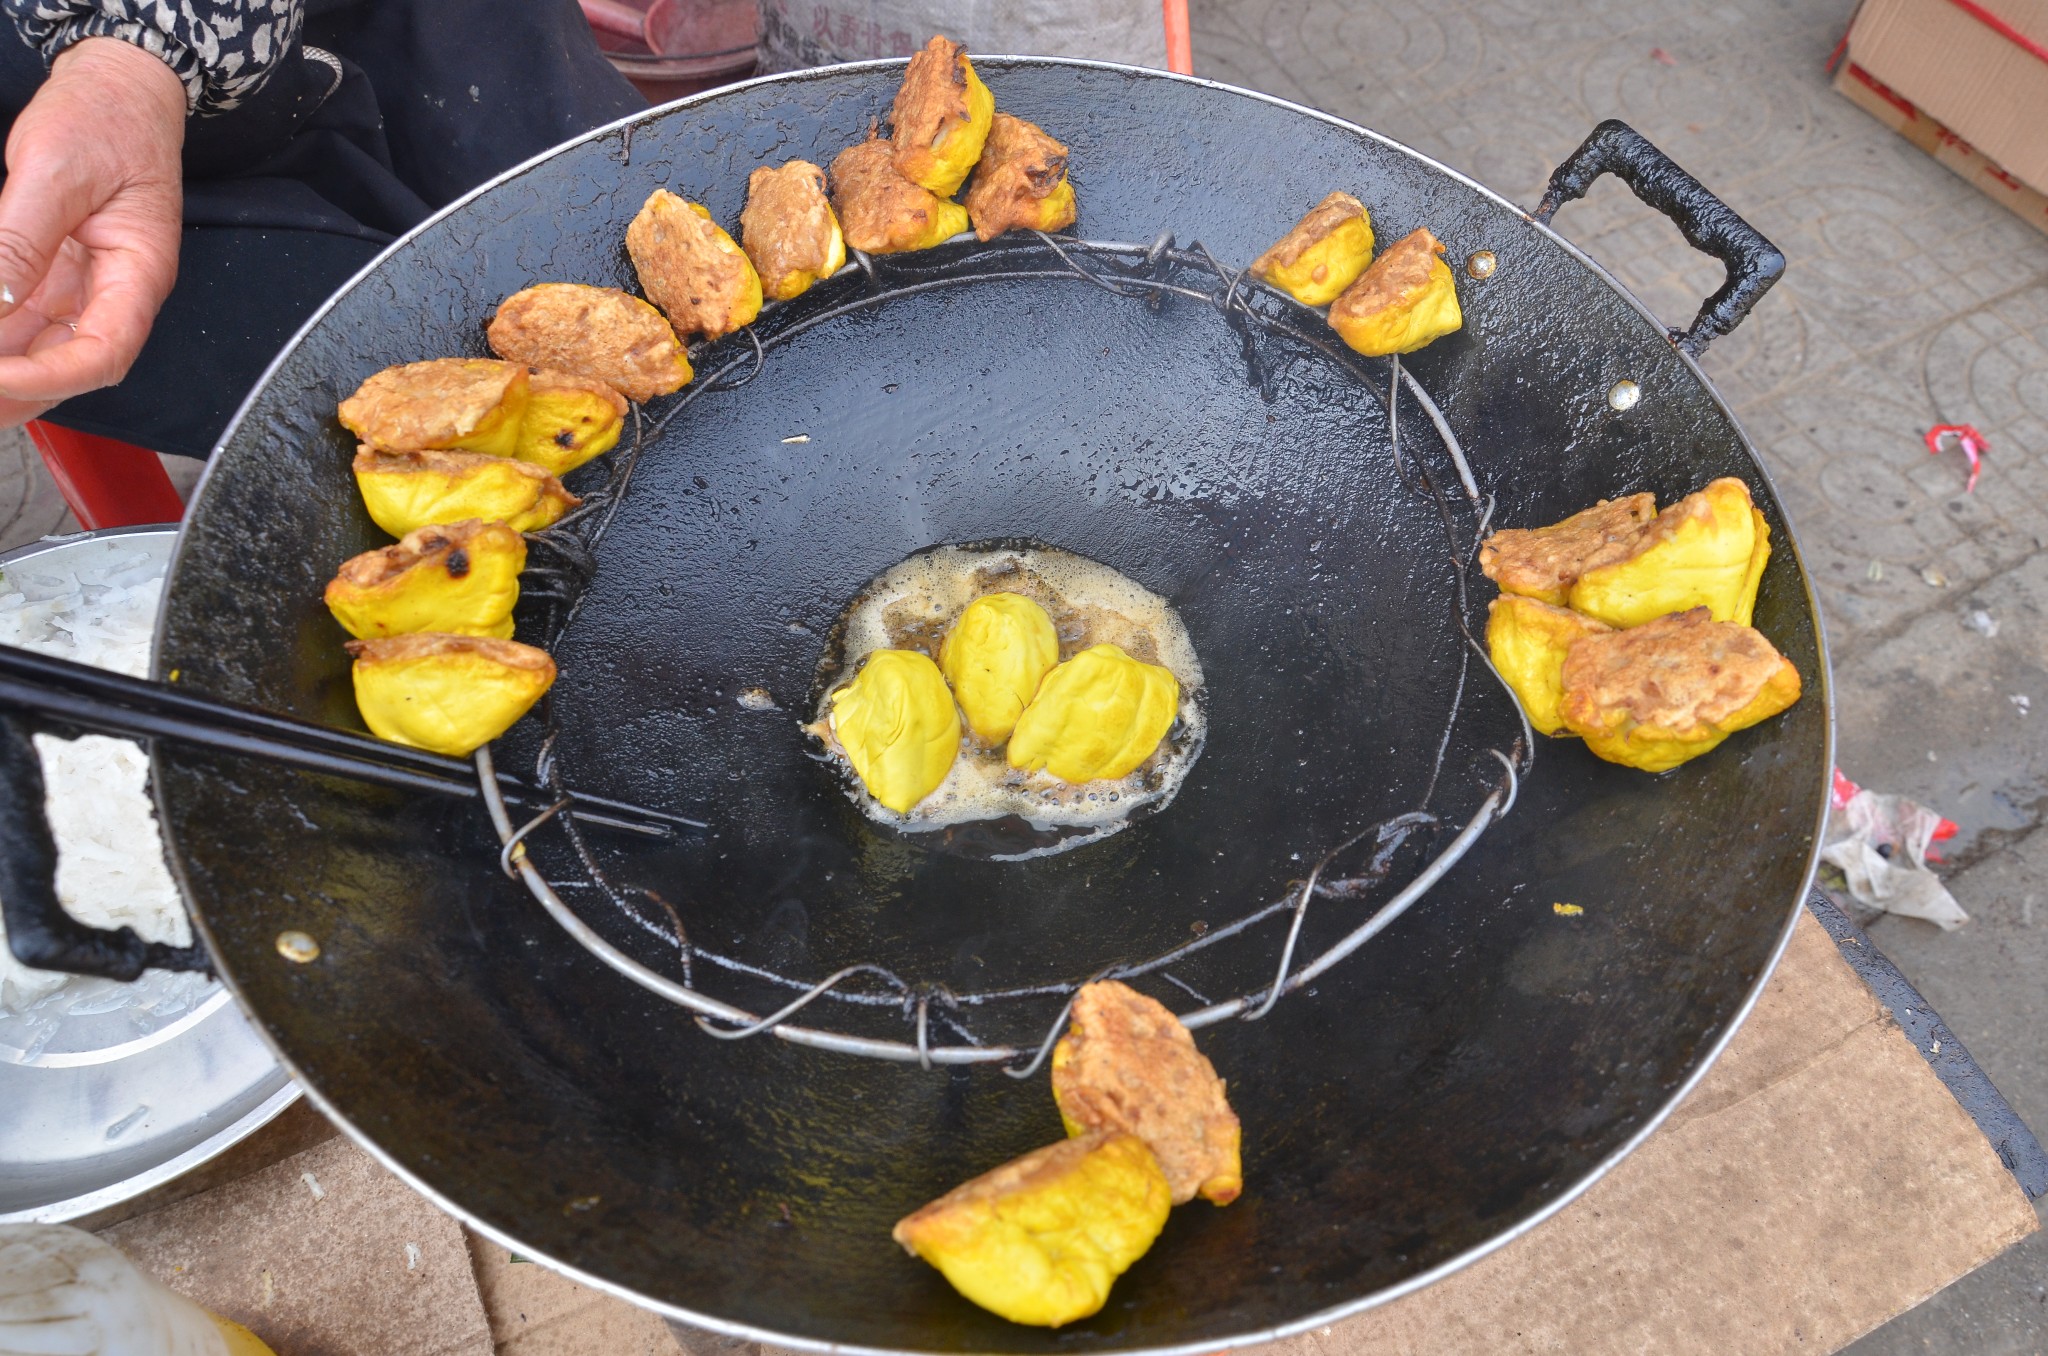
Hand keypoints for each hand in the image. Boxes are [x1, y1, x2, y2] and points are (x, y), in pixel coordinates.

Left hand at [0, 37, 183, 425]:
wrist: (117, 87)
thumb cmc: (107, 118)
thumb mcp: (56, 171)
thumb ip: (22, 239)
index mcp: (138, 272)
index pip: (102, 352)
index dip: (48, 379)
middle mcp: (114, 289)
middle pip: (70, 365)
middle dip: (19, 392)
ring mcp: (83, 283)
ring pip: (42, 350)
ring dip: (7, 372)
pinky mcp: (53, 271)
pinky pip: (24, 318)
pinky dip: (1, 337)